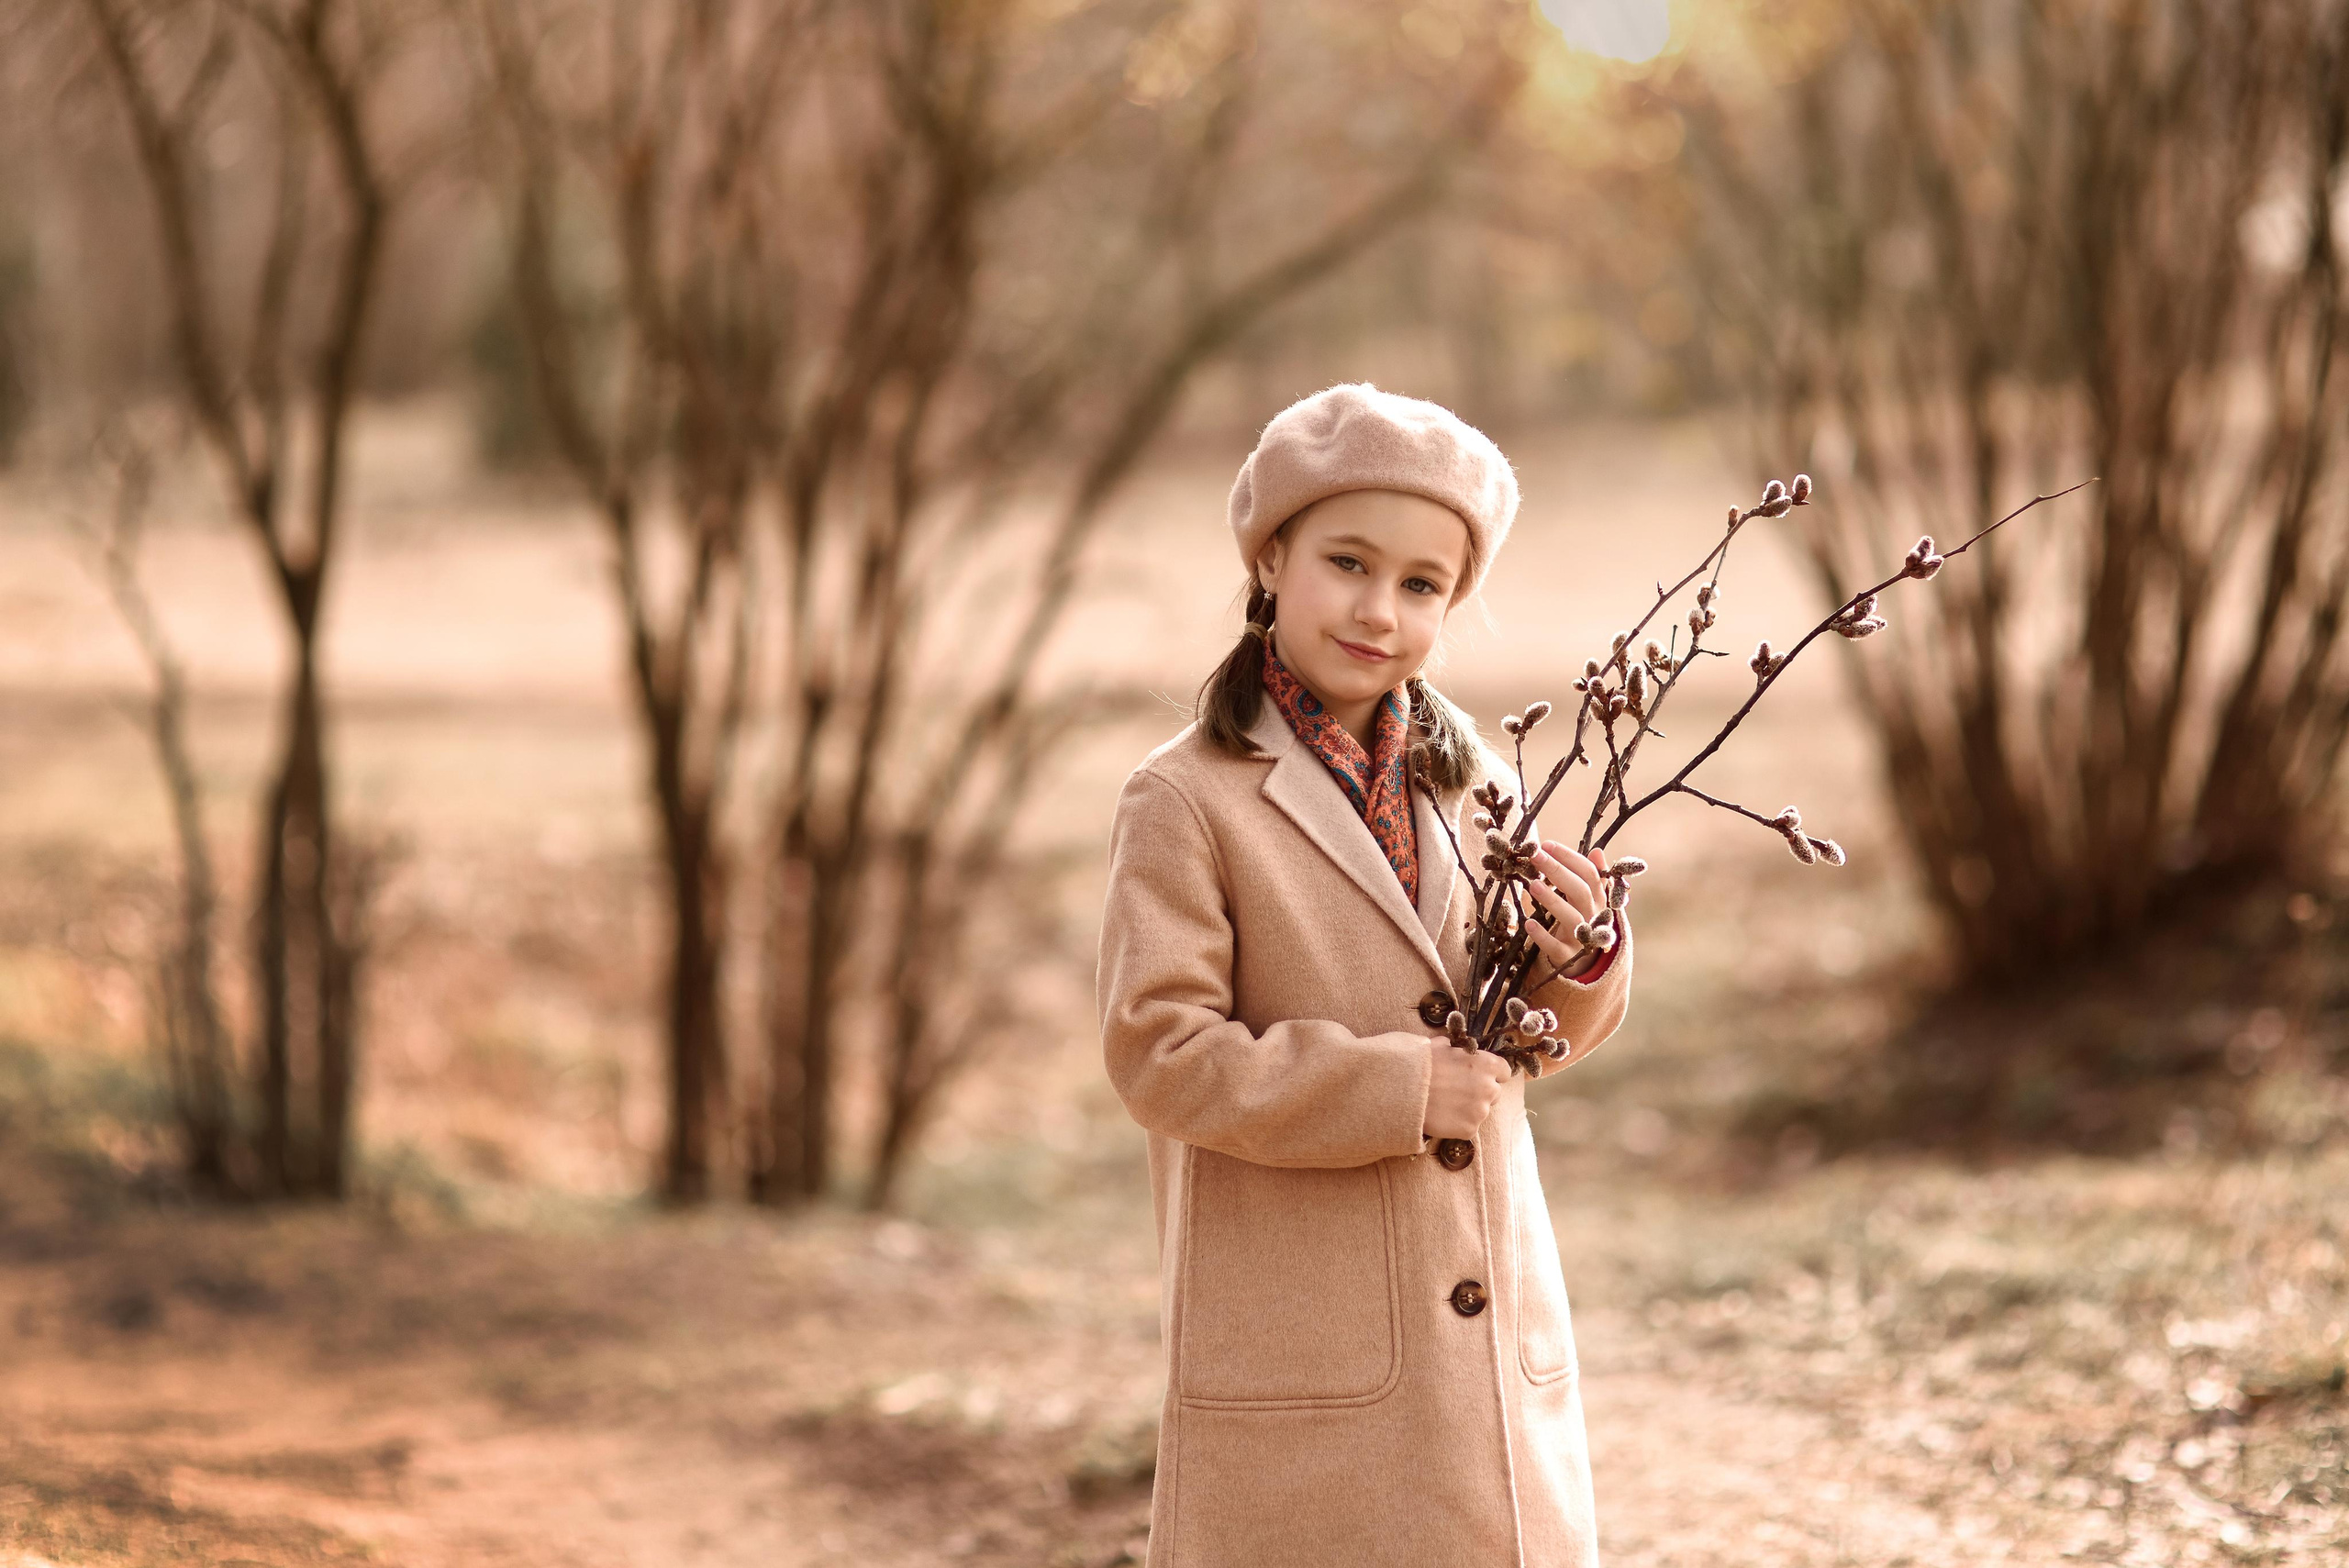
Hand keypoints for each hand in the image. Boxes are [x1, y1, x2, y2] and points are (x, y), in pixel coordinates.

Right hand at [1423, 1036, 1509, 1139]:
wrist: (1402, 1090)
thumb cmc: (1420, 1064)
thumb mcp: (1439, 1046)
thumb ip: (1455, 1049)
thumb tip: (1452, 1048)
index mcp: (1487, 1064)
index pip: (1504, 1071)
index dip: (1491, 1074)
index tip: (1479, 1076)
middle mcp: (1490, 1088)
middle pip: (1494, 1093)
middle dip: (1479, 1092)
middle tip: (1457, 1092)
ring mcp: (1481, 1111)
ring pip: (1481, 1111)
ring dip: (1469, 1109)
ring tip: (1446, 1105)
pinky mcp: (1470, 1129)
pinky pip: (1469, 1127)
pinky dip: (1458, 1124)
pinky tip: (1443, 1117)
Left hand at [1525, 840, 1607, 969]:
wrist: (1584, 963)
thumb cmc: (1581, 919)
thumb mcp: (1589, 898)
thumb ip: (1592, 876)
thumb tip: (1597, 851)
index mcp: (1598, 898)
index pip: (1589, 874)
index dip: (1569, 857)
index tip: (1547, 845)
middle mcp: (1593, 915)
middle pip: (1580, 891)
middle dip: (1557, 870)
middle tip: (1535, 855)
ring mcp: (1582, 937)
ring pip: (1571, 917)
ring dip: (1552, 900)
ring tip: (1532, 885)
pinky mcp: (1568, 956)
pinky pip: (1555, 947)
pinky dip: (1542, 936)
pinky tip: (1529, 924)